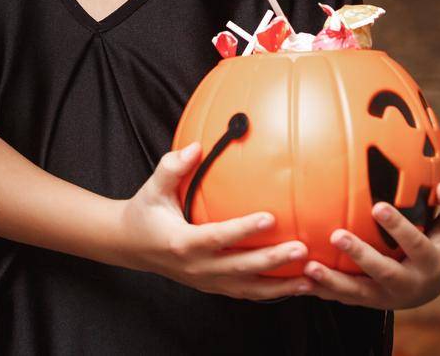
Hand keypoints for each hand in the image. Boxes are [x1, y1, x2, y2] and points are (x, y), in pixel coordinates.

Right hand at [116, 142, 312, 300]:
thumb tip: (196, 146)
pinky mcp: (212, 287)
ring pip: (248, 288)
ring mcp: (206, 281)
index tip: (270, 218)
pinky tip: (294, 285)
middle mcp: (197, 267)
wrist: (130, 246)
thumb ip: (172, 167)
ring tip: (310, 278)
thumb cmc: (144, 212)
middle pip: (241, 268)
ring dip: (280, 286)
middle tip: (301, 248)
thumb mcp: (153, 188)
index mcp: (183, 242)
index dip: (245, 229)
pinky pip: (245, 292)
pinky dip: (270, 292)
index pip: (219, 236)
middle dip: (273, 261)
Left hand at [301, 183, 439, 309]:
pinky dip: (320, 291)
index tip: (377, 206)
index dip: (398, 226)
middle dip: (361, 255)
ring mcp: (386, 297)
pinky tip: (298, 280)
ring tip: (309, 266)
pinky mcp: (366, 303)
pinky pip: (341, 299)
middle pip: (384, 273)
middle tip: (336, 234)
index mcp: (430, 262)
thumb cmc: (437, 243)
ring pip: (358, 293)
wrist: (428, 287)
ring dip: (333, 282)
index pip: (416, 243)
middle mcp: (408, 284)